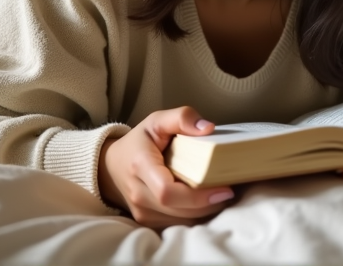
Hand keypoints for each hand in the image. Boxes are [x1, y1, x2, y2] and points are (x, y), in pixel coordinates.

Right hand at [98, 106, 234, 228]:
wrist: (112, 165)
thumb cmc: (140, 141)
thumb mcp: (157, 120)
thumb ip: (182, 117)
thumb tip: (208, 128)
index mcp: (140, 166)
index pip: (167, 191)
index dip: (198, 196)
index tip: (224, 188)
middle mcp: (138, 194)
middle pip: (179, 209)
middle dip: (208, 203)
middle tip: (230, 188)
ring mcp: (141, 212)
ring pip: (181, 220)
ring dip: (205, 211)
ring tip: (222, 193)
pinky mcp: (147, 222)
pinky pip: (177, 223)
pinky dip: (195, 214)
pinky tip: (206, 200)